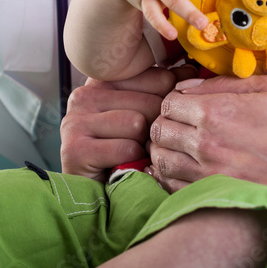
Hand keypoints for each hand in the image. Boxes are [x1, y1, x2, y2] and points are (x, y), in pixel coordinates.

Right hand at [60, 65, 194, 180]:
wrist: (99, 198)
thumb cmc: (125, 153)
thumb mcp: (145, 115)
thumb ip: (164, 90)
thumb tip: (190, 69)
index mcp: (102, 81)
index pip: (155, 76)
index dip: (169, 101)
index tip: (166, 118)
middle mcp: (84, 95)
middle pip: (149, 101)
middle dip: (155, 129)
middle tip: (145, 145)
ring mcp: (75, 120)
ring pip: (137, 123)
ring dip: (142, 146)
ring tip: (132, 155)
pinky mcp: (76, 148)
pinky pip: (126, 148)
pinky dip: (131, 162)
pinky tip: (122, 166)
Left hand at [147, 74, 266, 194]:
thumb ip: (227, 84)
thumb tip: (191, 85)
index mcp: (219, 112)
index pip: (169, 102)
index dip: (175, 100)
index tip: (186, 104)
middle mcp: (208, 145)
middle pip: (160, 130)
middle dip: (166, 123)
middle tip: (181, 124)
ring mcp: (211, 177)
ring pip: (161, 160)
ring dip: (165, 150)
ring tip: (181, 146)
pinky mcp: (217, 200)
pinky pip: (173, 188)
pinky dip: (171, 177)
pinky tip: (187, 170)